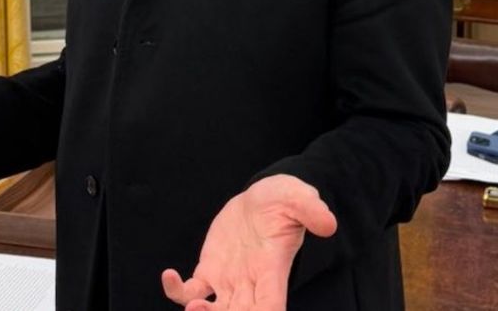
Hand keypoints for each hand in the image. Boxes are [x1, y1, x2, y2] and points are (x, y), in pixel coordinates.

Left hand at [161, 174, 336, 310]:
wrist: (264, 197)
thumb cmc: (285, 199)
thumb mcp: (300, 197)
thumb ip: (311, 210)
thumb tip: (329, 224)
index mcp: (273, 270)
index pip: (271, 306)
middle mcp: (251, 283)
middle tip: (205, 310)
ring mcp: (229, 281)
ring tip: (194, 305)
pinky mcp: (209, 271)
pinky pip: (190, 290)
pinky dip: (177, 292)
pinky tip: (169, 276)